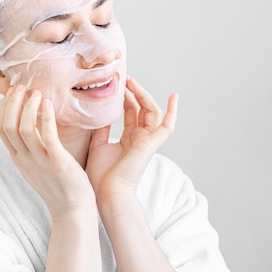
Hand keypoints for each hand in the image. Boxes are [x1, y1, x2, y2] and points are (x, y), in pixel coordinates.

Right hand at [0, 85, 95, 219]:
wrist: (72, 210)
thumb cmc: (60, 185)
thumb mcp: (37, 166)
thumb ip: (31, 147)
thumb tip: (32, 124)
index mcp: (18, 159)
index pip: (1, 129)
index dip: (4, 108)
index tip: (13, 93)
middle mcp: (25, 159)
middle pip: (7, 126)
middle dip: (13, 103)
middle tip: (22, 87)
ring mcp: (39, 161)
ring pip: (24, 128)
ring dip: (29, 106)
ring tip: (37, 92)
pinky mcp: (56, 162)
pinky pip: (47, 136)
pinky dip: (45, 117)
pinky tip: (49, 104)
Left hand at [85, 77, 178, 202]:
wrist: (107, 192)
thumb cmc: (100, 175)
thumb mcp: (97, 145)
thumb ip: (101, 129)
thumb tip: (100, 113)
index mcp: (127, 139)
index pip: (130, 113)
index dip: (125, 98)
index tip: (117, 84)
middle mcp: (139, 138)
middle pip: (141, 109)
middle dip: (134, 93)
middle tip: (124, 78)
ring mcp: (147, 141)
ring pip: (152, 112)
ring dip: (143, 95)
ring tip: (132, 82)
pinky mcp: (152, 144)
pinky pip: (167, 126)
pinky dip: (172, 112)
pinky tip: (174, 96)